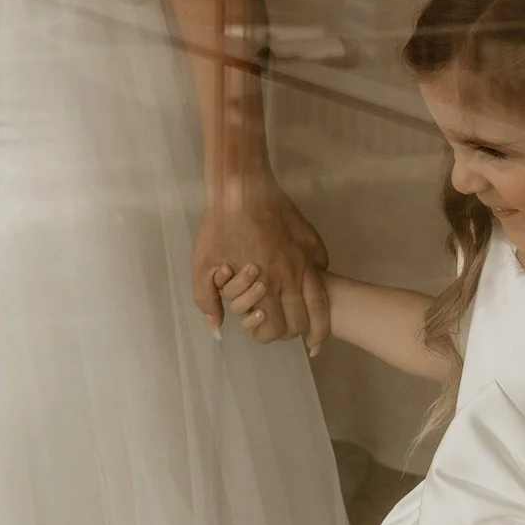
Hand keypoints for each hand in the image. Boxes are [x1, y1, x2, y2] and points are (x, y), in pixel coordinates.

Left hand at [194, 174, 326, 346]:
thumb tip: (216, 329)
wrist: (240, 188)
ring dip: (318, 323)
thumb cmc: (218, 227)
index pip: (275, 329)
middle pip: (301, 322)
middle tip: (285, 330)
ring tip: (316, 336)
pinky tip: (314, 289)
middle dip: (292, 332)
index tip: (261, 331)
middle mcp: (291, 279)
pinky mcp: (313, 243)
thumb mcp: (202, 266)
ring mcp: (306, 260)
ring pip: (321, 304)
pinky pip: (322, 270)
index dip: (267, 335)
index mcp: (264, 287)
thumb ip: (207, 302)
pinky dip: (319, 284)